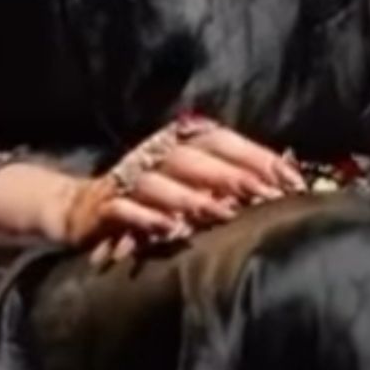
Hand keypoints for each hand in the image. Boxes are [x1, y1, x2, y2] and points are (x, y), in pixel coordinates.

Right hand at [63, 116, 305, 263]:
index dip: (255, 155)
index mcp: (177, 143)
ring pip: (158, 181)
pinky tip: (170, 230)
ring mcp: (126, 178)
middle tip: (263, 194)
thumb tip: (282, 185)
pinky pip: (124, 209)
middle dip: (230, 174)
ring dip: (191, 197)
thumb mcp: (190, 187)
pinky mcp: (104, 206)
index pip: (220, 139)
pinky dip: (145, 218)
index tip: (289, 179)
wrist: (81, 210)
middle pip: (193, 157)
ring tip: (222, 213)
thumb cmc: (151, 201)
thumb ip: (228, 182)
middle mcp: (153, 154)